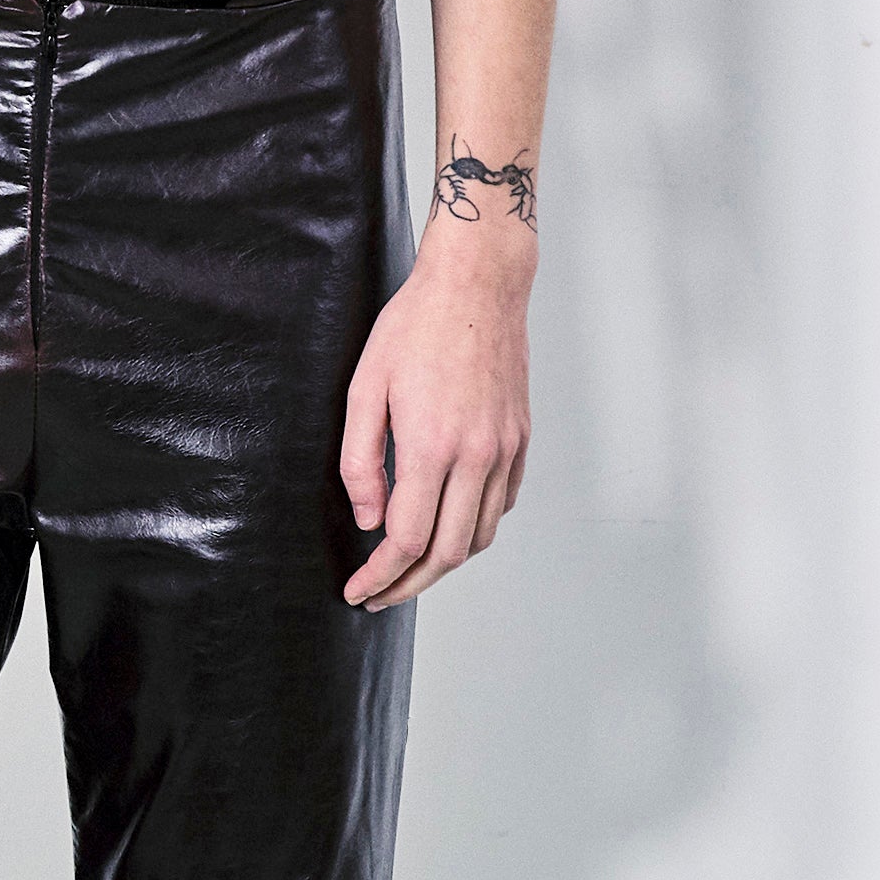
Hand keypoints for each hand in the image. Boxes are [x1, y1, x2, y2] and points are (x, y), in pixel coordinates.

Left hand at [338, 222, 531, 608]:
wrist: (477, 284)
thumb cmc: (415, 327)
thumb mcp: (365, 388)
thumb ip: (361, 461)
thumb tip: (368, 520)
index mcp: (432, 445)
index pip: (408, 539)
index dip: (380, 576)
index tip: (358, 591)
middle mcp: (477, 455)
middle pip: (448, 552)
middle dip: (410, 585)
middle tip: (379, 594)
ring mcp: (504, 449)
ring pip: (480, 535)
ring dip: (445, 563)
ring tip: (410, 568)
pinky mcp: (520, 438)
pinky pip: (501, 504)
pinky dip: (474, 528)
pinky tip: (448, 524)